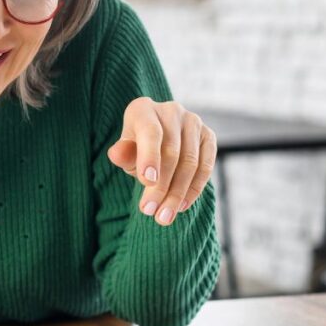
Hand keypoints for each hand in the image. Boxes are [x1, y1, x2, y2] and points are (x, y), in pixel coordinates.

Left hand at [107, 97, 216, 225]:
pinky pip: (205, 166)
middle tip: (150, 211)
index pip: (150, 133)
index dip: (149, 157)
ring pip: (190, 162)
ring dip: (177, 193)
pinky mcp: (209, 136)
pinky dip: (194, 188)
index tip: (146, 182)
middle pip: (171, 152)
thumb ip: (122, 154)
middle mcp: (171, 110)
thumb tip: (116, 153)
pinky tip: (182, 206)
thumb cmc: (135, 148)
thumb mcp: (125, 152)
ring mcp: (193, 122)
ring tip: (164, 216)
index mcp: (144, 109)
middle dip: (160, 186)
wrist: (157, 142)